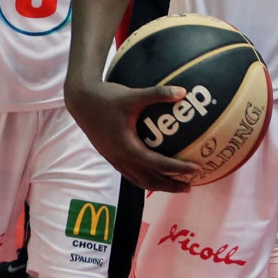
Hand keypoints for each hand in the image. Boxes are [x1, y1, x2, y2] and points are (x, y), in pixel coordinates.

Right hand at [64, 80, 201, 192]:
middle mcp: (121, 158)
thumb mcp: (133, 95)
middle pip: (149, 181)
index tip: (196, 169)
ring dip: (158, 185)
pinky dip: (145, 178)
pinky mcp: (111, 155)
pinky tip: (154, 172)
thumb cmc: (106, 98)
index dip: (178, 169)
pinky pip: (130, 174)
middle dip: (170, 186)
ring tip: (176, 184)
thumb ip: (157, 94)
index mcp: (127, 148)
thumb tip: (183, 92)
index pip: (158, 164)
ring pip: (138, 180)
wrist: (81, 101)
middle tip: (190, 185)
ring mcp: (114, 159)